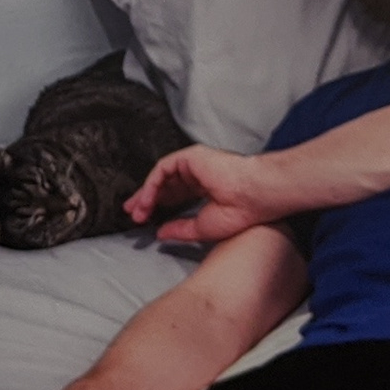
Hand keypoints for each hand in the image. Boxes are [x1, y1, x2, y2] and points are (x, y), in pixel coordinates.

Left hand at [124, 145, 279, 247]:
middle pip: (166, 185)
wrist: (256, 194)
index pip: (177, 195)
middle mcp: (200, 173)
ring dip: (147, 194)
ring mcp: (195, 164)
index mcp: (207, 188)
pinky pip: (163, 169)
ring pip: (162, 176)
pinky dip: (152, 184)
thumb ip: (180, 228)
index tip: (146, 218)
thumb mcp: (203, 227)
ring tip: (137, 211)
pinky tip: (146, 199)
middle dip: (147, 199)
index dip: (160, 205)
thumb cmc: (242, 211)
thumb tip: (160, 233)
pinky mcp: (191, 157)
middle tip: (133, 213)